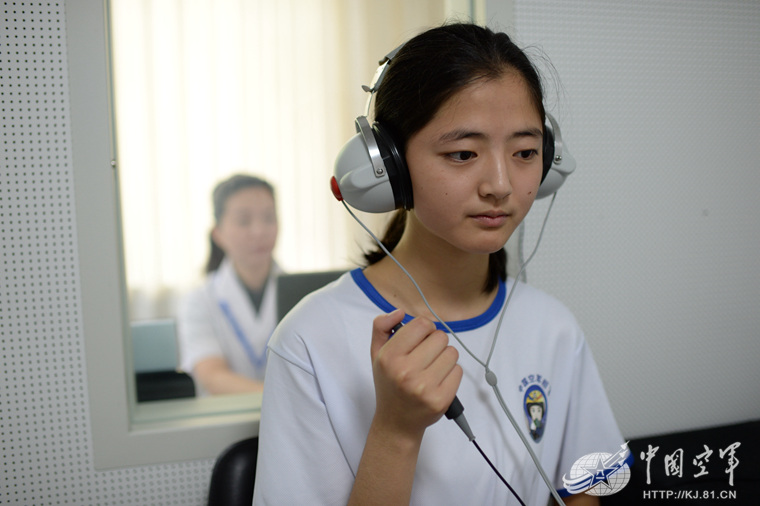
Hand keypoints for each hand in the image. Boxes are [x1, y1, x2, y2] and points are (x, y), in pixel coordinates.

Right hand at [369, 309, 462, 438]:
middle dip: (435, 343)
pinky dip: (451, 373)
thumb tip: (400, 312)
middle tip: (425, 356)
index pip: (422, 324)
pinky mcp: (441, 399)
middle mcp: (406, 372)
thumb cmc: (389, 384)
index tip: (420, 339)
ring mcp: (425, 387)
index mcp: (389, 357)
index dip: (424, 329)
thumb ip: (382, 326)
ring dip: (444, 358)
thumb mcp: (377, 353)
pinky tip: (438, 380)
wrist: (396, 421)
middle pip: (440, 337)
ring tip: (431, 369)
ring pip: (452, 353)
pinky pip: (458, 371)